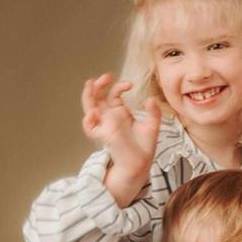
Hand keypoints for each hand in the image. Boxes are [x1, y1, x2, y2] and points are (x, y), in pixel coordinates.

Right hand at [80, 73, 161, 206]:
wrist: (141, 164)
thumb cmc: (144, 147)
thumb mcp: (152, 126)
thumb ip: (153, 112)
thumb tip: (150, 99)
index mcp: (120, 114)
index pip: (114, 95)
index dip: (118, 86)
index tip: (130, 84)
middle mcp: (110, 118)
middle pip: (97, 98)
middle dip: (98, 86)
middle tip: (104, 77)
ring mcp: (105, 126)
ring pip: (89, 108)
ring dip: (88, 97)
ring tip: (90, 84)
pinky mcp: (103, 136)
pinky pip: (90, 128)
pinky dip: (88, 121)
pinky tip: (93, 112)